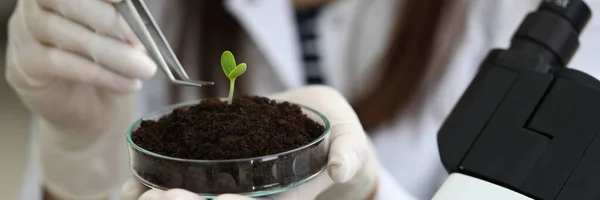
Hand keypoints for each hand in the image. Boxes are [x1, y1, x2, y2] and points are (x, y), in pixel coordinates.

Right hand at [5, 0, 154, 198]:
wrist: (89, 109)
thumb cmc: (108, 62)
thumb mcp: (122, 37)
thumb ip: (125, 20)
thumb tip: (139, 22)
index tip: (126, 0)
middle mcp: (36, 6)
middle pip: (64, 1)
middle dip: (108, 20)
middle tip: (140, 41)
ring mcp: (24, 33)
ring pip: (66, 35)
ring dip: (112, 53)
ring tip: (145, 69)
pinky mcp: (24, 65)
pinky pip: (60, 64)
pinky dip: (100, 74)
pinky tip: (129, 84)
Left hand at [120, 86, 379, 199]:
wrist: (316, 121)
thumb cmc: (337, 135)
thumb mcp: (349, 141)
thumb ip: (347, 153)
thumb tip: (338, 167)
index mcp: (283, 196)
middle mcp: (254, 194)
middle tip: (154, 199)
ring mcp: (233, 182)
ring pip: (196, 197)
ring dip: (164, 197)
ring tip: (132, 193)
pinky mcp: (217, 163)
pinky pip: (185, 175)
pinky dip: (158, 179)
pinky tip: (132, 178)